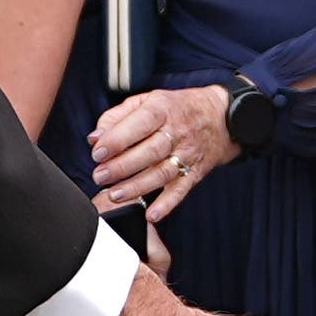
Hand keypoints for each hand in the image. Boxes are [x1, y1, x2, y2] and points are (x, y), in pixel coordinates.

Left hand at [88, 82, 240, 223]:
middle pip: (150, 151)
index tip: (98, 152)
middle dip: (122, 166)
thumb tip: (94, 138)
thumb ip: (117, 117)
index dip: (117, 139)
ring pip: (162, 173)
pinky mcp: (195, 172)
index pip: (140, 123)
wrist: (221, 118)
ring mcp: (187, 154)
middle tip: (100, 176)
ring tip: (115, 195)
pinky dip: (167, 204)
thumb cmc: (177, 109)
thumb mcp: (147, 101)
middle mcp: (177, 132)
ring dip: (137, 186)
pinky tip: (152, 214)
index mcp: (162, 109)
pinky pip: (181, 190)